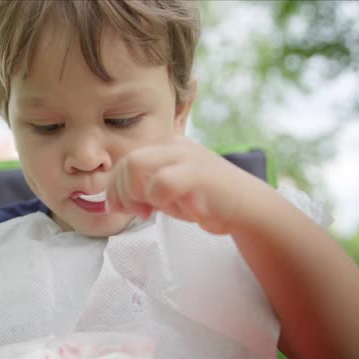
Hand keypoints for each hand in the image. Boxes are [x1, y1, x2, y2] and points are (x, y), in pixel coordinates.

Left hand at [106, 136, 264, 234]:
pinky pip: (162, 182)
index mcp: (164, 145)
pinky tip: (164, 211)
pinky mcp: (199, 173)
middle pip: (127, 161)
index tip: (121, 209)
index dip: (114, 187)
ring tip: (146, 212)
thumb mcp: (167, 189)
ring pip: (136, 164)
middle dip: (120, 192)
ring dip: (133, 194)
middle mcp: (173, 145)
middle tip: (135, 212)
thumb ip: (142, 189)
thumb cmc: (204, 199)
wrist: (247, 206)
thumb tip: (111, 202)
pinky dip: (155, 199)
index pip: (125, 160)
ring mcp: (186, 156)